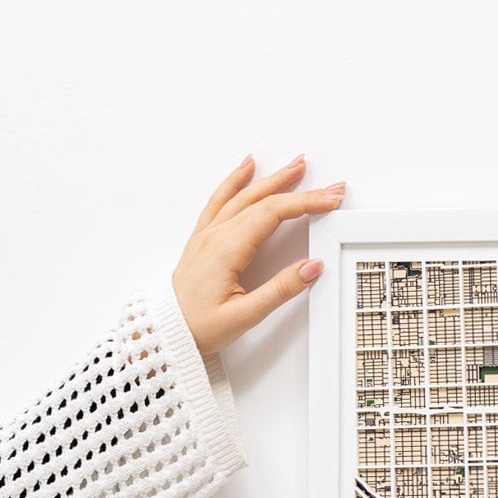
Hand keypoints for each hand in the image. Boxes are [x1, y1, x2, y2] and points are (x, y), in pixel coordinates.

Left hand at [171, 153, 344, 357]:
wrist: (167, 330)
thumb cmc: (199, 327)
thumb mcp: (245, 316)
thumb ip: (280, 290)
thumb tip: (311, 267)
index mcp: (227, 250)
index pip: (273, 213)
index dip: (305, 203)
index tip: (329, 201)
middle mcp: (215, 235)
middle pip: (263, 200)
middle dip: (299, 189)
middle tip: (328, 185)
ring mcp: (207, 233)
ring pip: (243, 195)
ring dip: (272, 178)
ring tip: (296, 166)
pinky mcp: (202, 238)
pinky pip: (220, 199)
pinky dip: (235, 179)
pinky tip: (246, 166)